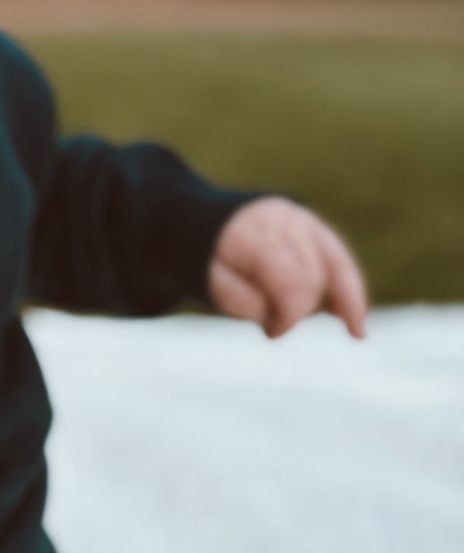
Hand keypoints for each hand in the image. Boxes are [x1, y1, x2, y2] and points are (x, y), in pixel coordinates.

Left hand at [207, 196, 367, 339]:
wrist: (197, 223)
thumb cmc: (206, 261)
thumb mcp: (215, 284)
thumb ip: (248, 302)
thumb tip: (284, 322)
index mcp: (256, 234)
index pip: (293, 282)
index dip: (289, 315)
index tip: (271, 334)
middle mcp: (285, 219)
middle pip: (314, 276)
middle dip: (302, 307)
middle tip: (275, 326)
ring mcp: (302, 218)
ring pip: (338, 264)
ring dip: (345, 299)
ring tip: (356, 331)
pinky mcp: (312, 225)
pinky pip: (340, 257)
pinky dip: (349, 286)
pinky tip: (354, 319)